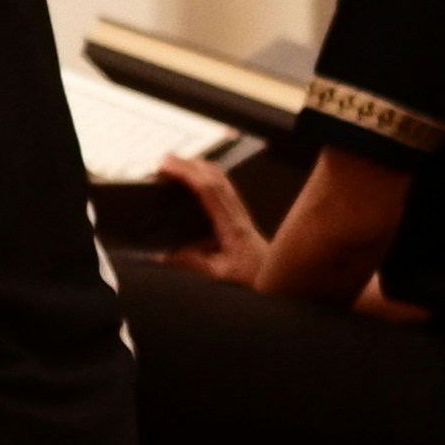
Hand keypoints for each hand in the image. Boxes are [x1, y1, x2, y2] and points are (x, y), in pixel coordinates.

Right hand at [174, 158, 274, 288]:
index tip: (166, 167)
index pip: (208, 190)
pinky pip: (223, 189)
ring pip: (221, 180)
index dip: (186, 174)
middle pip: (215, 177)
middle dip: (189, 164)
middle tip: (165, 160)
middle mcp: (238, 215)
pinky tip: (196, 181)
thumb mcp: (218, 276)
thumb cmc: (251, 280)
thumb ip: (192, 264)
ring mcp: (240, 214)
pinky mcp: (239, 219)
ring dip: (198, 168)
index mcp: (232, 226)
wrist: (279, 285)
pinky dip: (207, 178)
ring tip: (176, 165)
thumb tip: (164, 255)